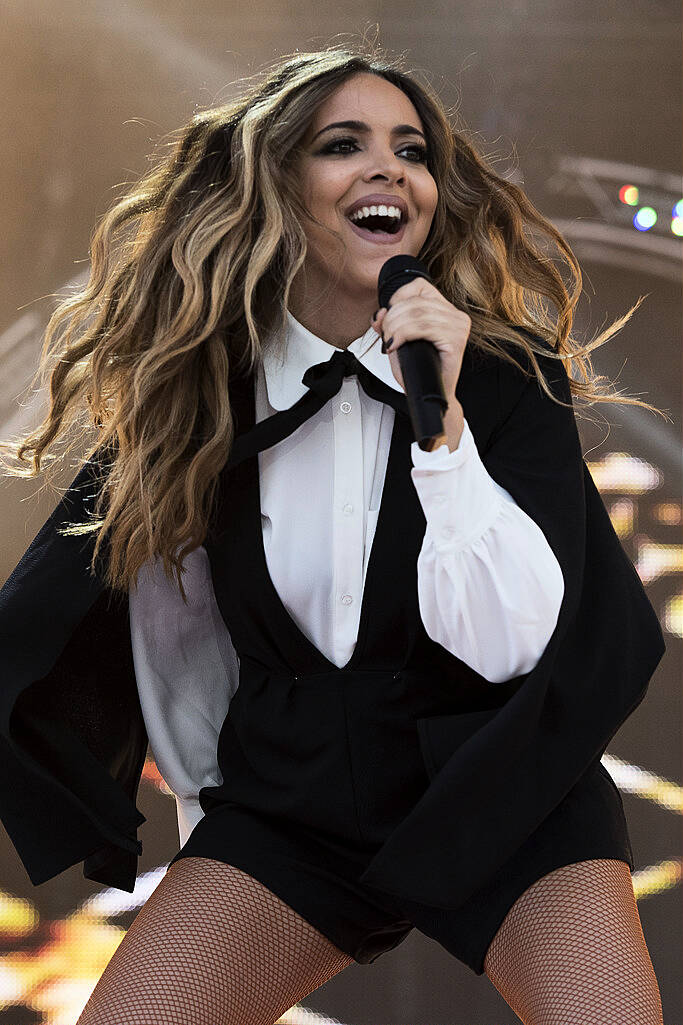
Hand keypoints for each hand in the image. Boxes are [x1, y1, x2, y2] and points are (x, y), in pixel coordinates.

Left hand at [370, 278, 470, 397]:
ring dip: (395, 327)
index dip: (397, 298)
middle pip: (415, 302)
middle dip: (392, 318)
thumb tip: (380, 313)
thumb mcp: (398, 341)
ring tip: (390, 342)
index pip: (419, 286)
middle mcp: (456, 315)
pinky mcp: (456, 340)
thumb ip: (388, 324)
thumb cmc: (419, 370)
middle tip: (385, 335)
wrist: (431, 396)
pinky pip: (424, 327)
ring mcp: (458, 327)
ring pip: (417, 314)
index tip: (388, 318)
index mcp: (445, 309)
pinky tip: (396, 344)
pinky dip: (404, 334)